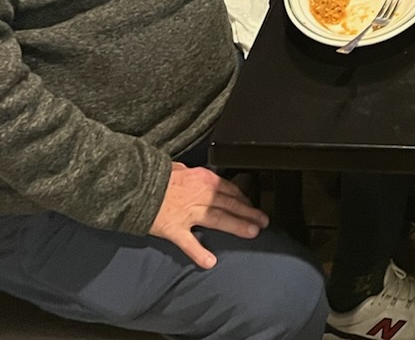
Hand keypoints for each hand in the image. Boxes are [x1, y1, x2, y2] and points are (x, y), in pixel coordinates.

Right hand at [150, 163, 267, 269]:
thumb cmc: (156, 176)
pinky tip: (210, 262)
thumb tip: (192, 173)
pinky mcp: (173, 229)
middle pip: (230, 204)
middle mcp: (200, 195)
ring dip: (237, 226)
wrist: (136, 184)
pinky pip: (188, 243)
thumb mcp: (179, 168)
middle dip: (249, 212)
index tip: (251, 205)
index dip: (243, 198)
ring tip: (252, 232)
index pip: (229, 189)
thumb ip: (189, 174)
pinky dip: (199, 253)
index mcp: (203, 179)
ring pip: (218, 219)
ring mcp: (188, 213)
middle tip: (264, 221)